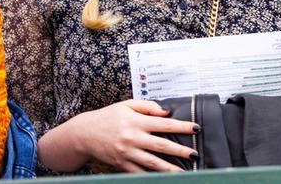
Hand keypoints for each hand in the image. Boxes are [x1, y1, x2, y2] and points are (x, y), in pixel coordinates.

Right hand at [39, 99, 198, 172]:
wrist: (84, 134)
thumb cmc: (108, 116)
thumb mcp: (127, 104)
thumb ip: (148, 106)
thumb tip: (166, 112)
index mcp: (137, 121)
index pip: (165, 124)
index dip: (182, 126)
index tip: (196, 128)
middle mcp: (133, 138)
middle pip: (161, 145)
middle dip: (180, 150)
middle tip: (195, 154)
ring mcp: (127, 153)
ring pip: (152, 163)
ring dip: (169, 168)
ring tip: (184, 172)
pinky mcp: (121, 164)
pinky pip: (139, 172)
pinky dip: (151, 176)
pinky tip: (163, 178)